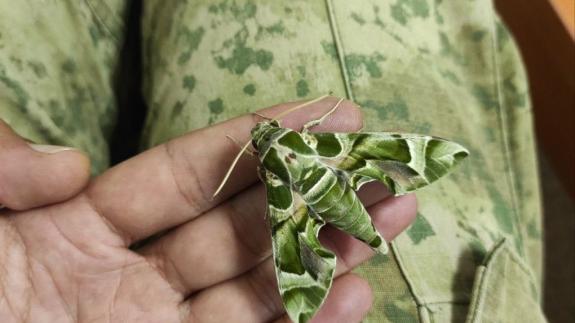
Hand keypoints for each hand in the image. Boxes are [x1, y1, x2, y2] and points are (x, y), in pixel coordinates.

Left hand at [0, 98, 416, 322]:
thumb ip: (3, 170)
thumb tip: (69, 162)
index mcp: (78, 229)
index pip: (190, 172)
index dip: (260, 138)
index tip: (326, 114)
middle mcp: (129, 280)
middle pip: (242, 226)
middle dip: (316, 192)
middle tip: (380, 166)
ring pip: (260, 288)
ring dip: (329, 253)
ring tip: (388, 217)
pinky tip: (353, 293)